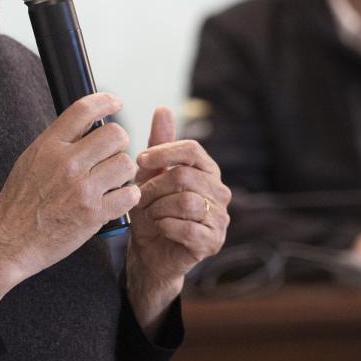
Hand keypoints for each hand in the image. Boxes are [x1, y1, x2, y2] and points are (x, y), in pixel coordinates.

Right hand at [0, 93, 139, 309]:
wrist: (9, 242)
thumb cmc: (18, 205)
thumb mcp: (30, 161)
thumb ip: (57, 143)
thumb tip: (85, 126)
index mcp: (49, 146)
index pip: (84, 110)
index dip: (105, 101)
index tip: (116, 102)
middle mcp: (67, 163)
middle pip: (115, 134)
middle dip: (118, 143)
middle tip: (112, 155)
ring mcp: (82, 189)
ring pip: (125, 163)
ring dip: (124, 172)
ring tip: (112, 181)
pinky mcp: (94, 214)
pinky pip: (129, 195)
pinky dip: (128, 198)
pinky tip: (117, 200)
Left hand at [125, 107, 230, 334]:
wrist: (150, 252)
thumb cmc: (152, 210)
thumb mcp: (150, 175)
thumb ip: (159, 144)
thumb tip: (163, 108)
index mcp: (207, 170)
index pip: (192, 150)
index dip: (164, 152)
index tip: (140, 160)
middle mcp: (220, 191)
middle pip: (185, 176)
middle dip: (155, 187)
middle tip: (140, 198)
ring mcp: (220, 218)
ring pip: (187, 202)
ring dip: (159, 208)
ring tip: (150, 214)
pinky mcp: (213, 241)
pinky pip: (188, 228)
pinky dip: (166, 226)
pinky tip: (160, 228)